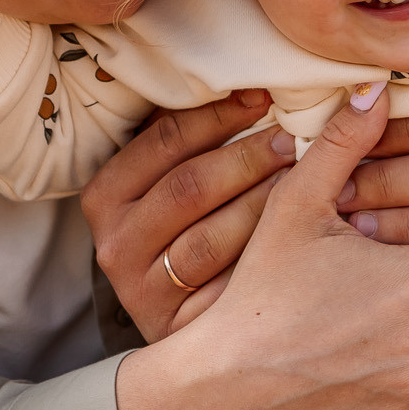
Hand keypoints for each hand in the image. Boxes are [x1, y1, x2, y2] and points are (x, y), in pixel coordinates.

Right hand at [85, 90, 295, 341]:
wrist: (174, 325)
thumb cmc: (179, 232)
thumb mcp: (165, 183)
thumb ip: (188, 140)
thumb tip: (245, 84)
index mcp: (105, 197)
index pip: (164, 142)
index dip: (217, 115)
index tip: (263, 96)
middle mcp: (114, 244)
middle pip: (188, 187)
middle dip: (247, 157)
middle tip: (292, 139)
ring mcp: (141, 290)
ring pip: (210, 238)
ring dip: (262, 203)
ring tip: (302, 178)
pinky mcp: (176, 325)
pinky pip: (228, 285)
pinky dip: (266, 256)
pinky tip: (297, 232)